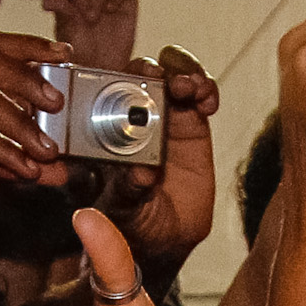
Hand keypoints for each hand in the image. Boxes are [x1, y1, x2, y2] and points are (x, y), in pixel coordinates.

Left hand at [97, 47, 219, 275]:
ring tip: (189, 88)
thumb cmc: (135, 222)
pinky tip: (208, 103)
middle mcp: (129, 118)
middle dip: (147, 69)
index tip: (121, 89)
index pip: (97, 95)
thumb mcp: (124, 211)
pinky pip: (199, 92)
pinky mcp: (190, 120)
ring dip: (180, 72)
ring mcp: (161, 115)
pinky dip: (205, 88)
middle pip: (135, 75)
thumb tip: (140, 174)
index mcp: (100, 134)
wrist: (169, 236)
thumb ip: (127, 192)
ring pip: (168, 75)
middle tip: (159, 77)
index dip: (108, 82)